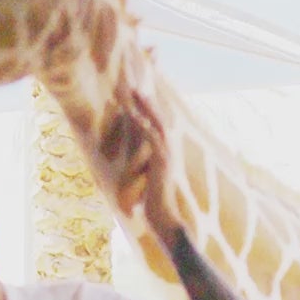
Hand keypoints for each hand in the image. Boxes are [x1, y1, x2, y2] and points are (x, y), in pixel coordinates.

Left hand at [116, 91, 179, 249]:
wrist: (163, 217)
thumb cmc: (153, 200)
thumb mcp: (147, 175)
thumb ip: (144, 163)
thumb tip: (136, 157)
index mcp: (163, 149)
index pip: (154, 121)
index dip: (145, 105)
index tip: (134, 90)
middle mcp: (167, 148)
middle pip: (156, 116)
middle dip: (145, 99)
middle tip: (132, 82)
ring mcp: (166, 153)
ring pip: (154, 123)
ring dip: (143, 106)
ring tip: (132, 91)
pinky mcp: (161, 161)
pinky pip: (152, 138)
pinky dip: (143, 124)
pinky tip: (134, 114)